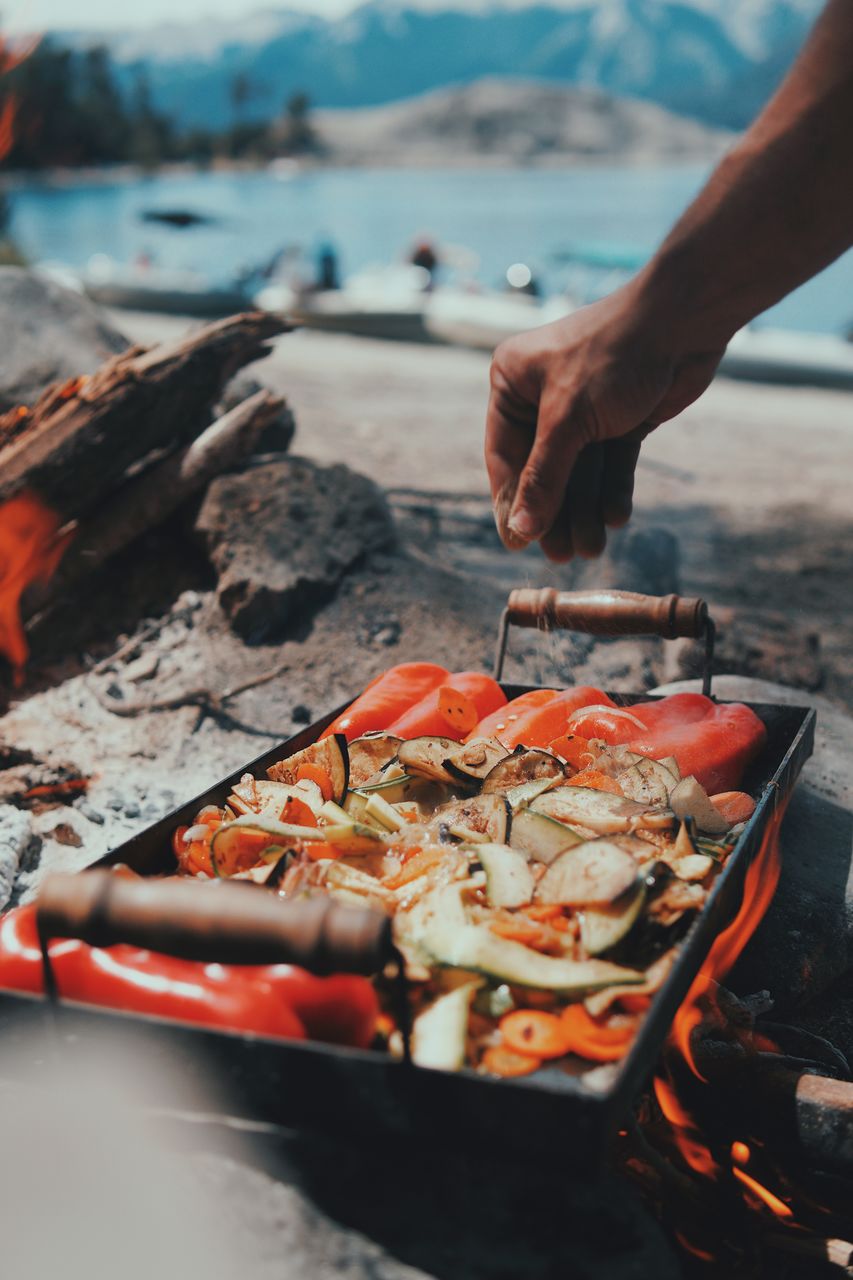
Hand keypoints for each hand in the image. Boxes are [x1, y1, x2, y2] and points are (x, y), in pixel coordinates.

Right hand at [485, 280, 724, 560]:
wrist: (684, 321)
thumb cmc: (613, 354)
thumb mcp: (568, 420)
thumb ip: (544, 478)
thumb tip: (520, 531)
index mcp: (513, 382)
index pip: (505, 456)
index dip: (512, 503)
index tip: (518, 545)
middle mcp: (543, 395)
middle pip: (543, 470)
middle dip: (555, 513)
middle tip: (563, 556)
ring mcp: (584, 408)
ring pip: (578, 472)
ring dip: (585, 510)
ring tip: (593, 548)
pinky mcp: (621, 418)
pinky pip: (610, 464)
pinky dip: (612, 491)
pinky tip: (616, 518)